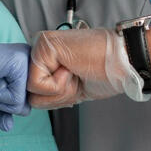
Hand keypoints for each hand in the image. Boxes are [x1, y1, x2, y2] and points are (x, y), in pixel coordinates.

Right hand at [0, 26, 30, 130]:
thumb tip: (8, 127)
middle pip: (25, 108)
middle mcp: (31, 64)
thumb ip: (1, 113)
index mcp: (26, 71)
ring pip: (21, 106)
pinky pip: (15, 99)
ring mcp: (27, 62)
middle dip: (0, 103)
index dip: (1, 105)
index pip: (24, 107)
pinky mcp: (20, 64)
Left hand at [28, 28, 144, 108]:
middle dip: (56, 96)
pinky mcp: (42, 47)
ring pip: (31, 89)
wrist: (123, 62)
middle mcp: (39, 51)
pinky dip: (58, 84)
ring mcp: (39, 47)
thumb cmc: (104, 73)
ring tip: (75, 72)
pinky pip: (36, 83)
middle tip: (76, 79)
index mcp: (46, 60)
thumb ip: (48, 94)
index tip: (74, 85)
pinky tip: (72, 68)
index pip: (32, 92)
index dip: (54, 99)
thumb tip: (27, 103)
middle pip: (29, 93)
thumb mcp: (71, 91)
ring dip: (59, 90)